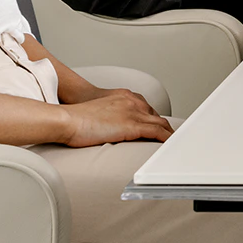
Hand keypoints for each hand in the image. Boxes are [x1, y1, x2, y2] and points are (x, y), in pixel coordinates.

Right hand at [57, 88, 173, 146]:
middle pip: (156, 115)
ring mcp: (133, 112)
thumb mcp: (100, 112)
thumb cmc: (78, 118)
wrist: (68, 118)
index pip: (147, 109)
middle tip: (171, 138)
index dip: (155, 121)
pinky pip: (156, 132)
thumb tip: (113, 129)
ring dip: (169, 134)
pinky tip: (168, 145)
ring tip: (174, 144)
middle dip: (165, 128)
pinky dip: (165, 138)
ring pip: (160, 123)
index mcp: (125, 97)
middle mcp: (133, 101)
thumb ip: (112, 117)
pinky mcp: (132, 125)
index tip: (160, 129)